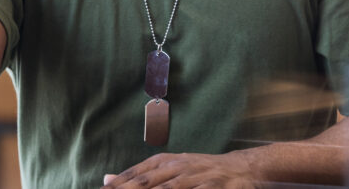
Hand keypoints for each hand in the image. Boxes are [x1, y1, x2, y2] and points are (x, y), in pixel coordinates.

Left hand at [103, 151, 257, 187]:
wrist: (241, 169)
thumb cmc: (199, 171)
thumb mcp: (169, 168)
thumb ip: (139, 175)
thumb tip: (107, 179)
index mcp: (164, 162)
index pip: (135, 175)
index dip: (118, 185)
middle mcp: (178, 167)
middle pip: (147, 182)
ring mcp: (196, 178)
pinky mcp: (214, 188)